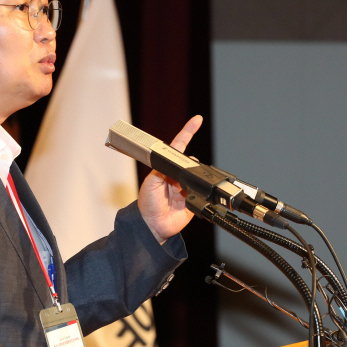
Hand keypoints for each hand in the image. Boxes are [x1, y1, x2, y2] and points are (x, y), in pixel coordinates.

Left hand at [138, 115, 202, 242]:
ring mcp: (185, 187)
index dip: (188, 132)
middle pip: (189, 163)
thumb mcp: (151, 183)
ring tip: (175, 194)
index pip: (178, 147)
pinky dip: (194, 194)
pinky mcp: (193, 200)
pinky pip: (200, 192)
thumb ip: (163, 171)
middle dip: (186, 169)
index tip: (197, 120)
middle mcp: (176, 176)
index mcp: (165, 168)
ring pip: (196, 177)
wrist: (153, 225)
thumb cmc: (147, 205)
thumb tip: (176, 166)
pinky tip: (184, 200)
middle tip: (173, 183)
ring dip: (188, 184)